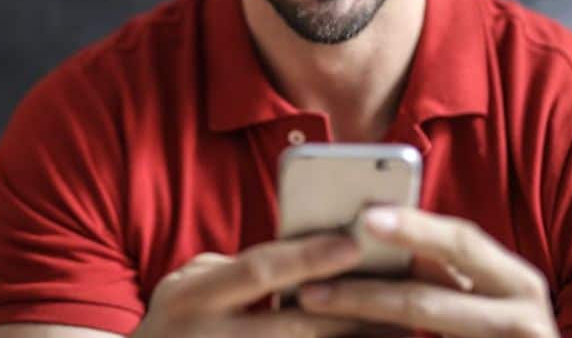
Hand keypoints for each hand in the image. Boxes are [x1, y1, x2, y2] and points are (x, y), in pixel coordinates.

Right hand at [130, 233, 405, 337]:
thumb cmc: (173, 321)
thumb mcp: (185, 284)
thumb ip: (235, 269)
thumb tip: (297, 257)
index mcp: (196, 297)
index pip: (259, 271)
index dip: (306, 257)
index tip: (352, 243)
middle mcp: (212, 337)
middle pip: (293, 326)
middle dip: (349, 312)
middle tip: (398, 297)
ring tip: (398, 330)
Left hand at [298, 207, 558, 337]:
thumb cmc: (495, 327)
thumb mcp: (484, 297)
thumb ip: (443, 273)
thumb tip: (370, 234)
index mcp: (518, 283)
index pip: (462, 243)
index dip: (414, 228)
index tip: (365, 217)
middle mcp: (522, 319)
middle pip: (426, 302)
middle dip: (363, 295)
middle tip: (308, 288)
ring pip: (417, 328)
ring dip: (358, 324)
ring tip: (314, 311)